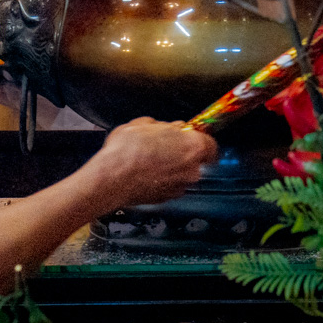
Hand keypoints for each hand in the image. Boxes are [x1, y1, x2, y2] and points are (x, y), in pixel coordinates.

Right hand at [85, 117, 218, 209]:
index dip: (200, 140)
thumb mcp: (145, 124)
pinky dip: (161, 181)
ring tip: (149, 161)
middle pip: (195, 160)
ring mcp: (180, 187)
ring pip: (181, 174)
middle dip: (182, 154)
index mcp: (193, 146)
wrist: (112, 178)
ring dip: (171, 168)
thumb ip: (165, 126)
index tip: (192, 137)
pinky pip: (169, 186)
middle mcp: (192, 169)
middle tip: (163, 146)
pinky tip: (145, 174)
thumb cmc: (128, 149)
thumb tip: (170, 129)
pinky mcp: (166, 199)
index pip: (211, 145)